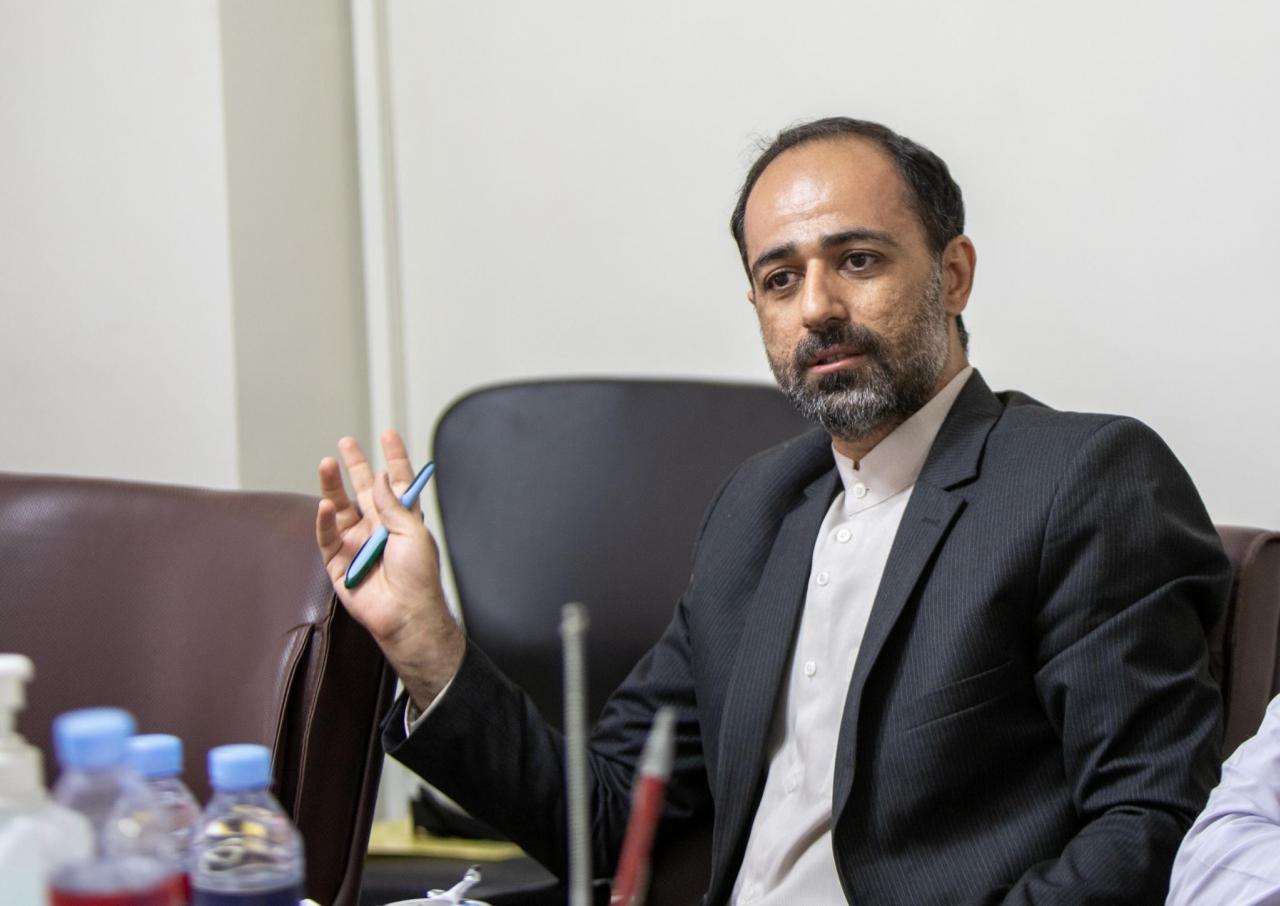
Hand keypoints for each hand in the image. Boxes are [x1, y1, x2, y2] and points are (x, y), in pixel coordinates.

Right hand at [315, 430, 463, 705]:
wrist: (405, 613)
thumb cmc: (418, 577)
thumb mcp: (413, 534)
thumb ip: (394, 505)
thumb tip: (381, 476)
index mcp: (403, 520)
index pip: (398, 483)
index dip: (394, 458)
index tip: (388, 434)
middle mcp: (379, 527)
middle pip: (365, 489)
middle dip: (356, 465)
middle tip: (346, 443)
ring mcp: (357, 543)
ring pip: (340, 508)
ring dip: (332, 485)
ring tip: (328, 463)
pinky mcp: (339, 562)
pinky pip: (327, 537)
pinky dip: (324, 521)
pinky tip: (325, 505)